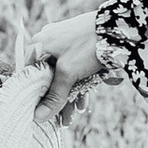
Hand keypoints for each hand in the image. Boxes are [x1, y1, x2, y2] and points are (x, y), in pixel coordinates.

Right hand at [32, 0, 107, 119]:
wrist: (117, 28)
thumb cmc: (86, 46)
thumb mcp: (68, 72)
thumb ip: (54, 96)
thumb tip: (38, 117)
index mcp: (38, 46)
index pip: (30, 76)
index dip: (35, 96)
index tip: (41, 114)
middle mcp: (48, 44)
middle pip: (48, 78)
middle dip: (57, 100)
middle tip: (62, 120)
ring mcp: (64, 44)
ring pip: (63, 75)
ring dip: (69, 95)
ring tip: (75, 112)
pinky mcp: (78, 47)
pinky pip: (74, 69)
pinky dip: (77, 84)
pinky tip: (83, 101)